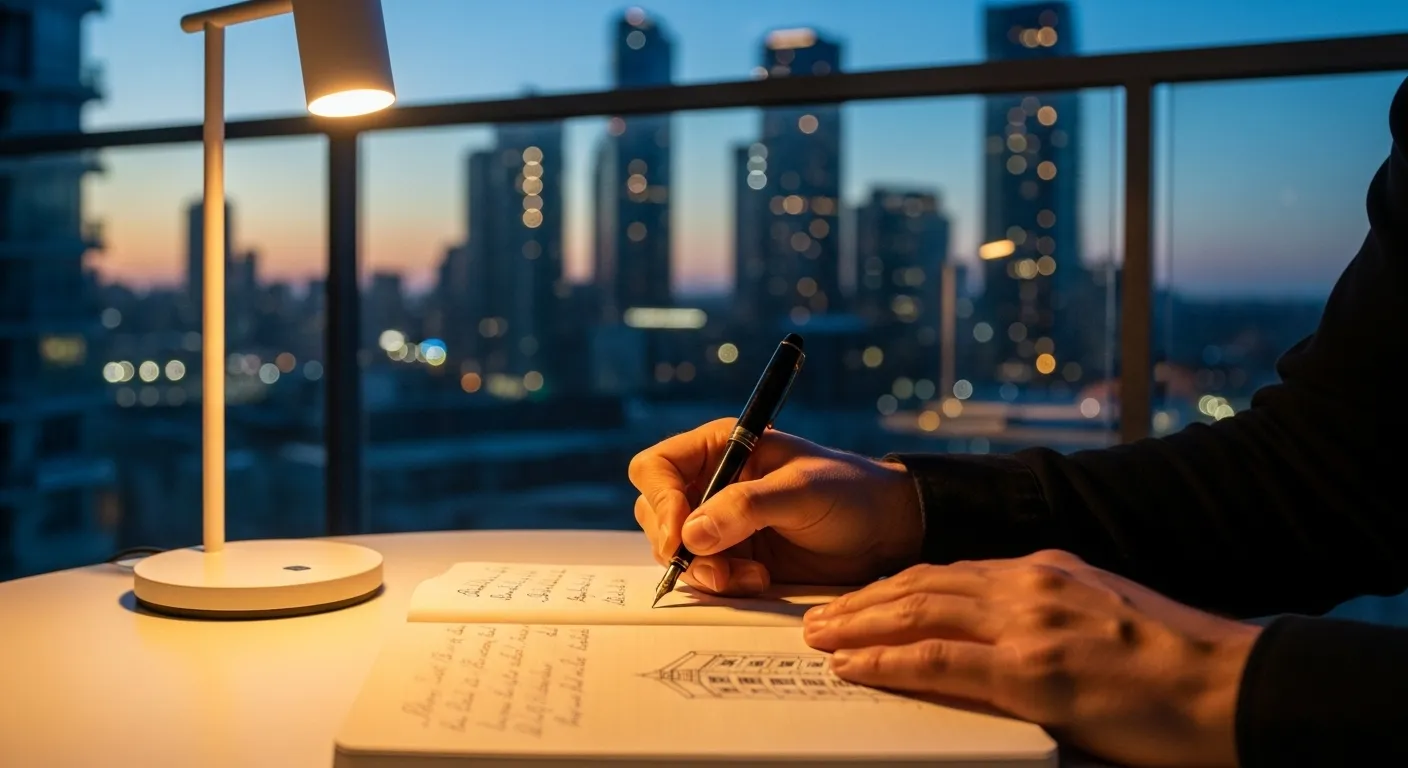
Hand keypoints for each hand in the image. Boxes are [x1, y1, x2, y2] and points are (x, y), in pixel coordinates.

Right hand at [628, 417, 923, 595]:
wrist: (886, 532)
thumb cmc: (850, 493)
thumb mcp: (801, 491)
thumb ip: (747, 506)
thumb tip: (692, 533)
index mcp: (722, 448)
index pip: (657, 468)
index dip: (660, 502)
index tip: (681, 537)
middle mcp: (712, 483)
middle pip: (656, 514)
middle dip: (679, 546)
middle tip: (717, 567)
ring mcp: (719, 523)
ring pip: (676, 551)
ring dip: (705, 571)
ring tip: (752, 576)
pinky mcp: (733, 557)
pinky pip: (703, 576)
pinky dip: (722, 585)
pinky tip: (759, 581)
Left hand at [802, 550, 1262, 767]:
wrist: (1232, 683)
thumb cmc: (1178, 663)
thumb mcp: (1105, 612)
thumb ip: (1050, 613)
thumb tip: (1010, 635)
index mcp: (1046, 568)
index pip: (950, 572)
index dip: (897, 586)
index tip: (863, 599)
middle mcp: (1028, 584)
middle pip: (922, 585)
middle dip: (864, 602)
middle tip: (820, 616)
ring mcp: (1027, 625)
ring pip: (918, 613)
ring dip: (860, 626)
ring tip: (822, 637)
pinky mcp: (1030, 671)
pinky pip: (937, 661)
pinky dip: (888, 661)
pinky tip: (857, 666)